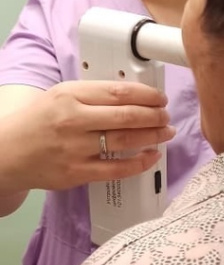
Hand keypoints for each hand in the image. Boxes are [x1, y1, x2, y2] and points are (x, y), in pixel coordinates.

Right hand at [0, 80, 175, 192]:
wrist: (7, 152)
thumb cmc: (37, 122)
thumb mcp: (61, 95)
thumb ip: (93, 94)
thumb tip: (133, 96)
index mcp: (70, 95)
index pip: (119, 92)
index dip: (146, 95)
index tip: (159, 98)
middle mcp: (73, 120)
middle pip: (127, 115)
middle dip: (154, 115)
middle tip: (165, 116)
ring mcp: (75, 148)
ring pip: (125, 141)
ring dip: (152, 136)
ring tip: (165, 132)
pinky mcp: (77, 172)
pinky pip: (116, 169)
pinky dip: (139, 162)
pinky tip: (151, 156)